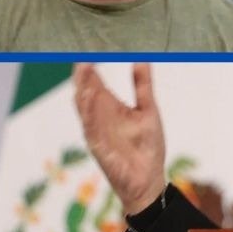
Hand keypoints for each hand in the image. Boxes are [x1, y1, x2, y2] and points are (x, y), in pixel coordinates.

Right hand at [73, 63, 166, 213]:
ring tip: (84, 72)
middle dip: (84, 77)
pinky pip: (92, 129)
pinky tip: (90, 99)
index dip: (91, 70)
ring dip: (84, 91)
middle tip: (83, 59)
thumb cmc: (147, 146)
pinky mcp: (100, 149)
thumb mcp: (148, 110)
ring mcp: (98, 133)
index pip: (96, 85)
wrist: (149, 179)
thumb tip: (141, 60)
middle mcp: (100, 119)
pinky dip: (90, 115)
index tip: (88, 52)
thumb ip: (142, 86)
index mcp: (110, 108)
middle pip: (86, 94)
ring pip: (85, 109)